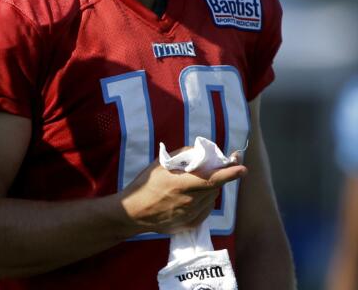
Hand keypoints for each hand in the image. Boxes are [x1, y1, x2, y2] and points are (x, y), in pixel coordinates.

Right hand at [119, 155, 246, 234]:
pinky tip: (192, 196)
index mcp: (182, 184)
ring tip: (195, 183)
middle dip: (218, 176)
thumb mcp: (160, 165)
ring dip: (210, 188)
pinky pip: (206, 209)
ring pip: (211, 198)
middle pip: (215, 187)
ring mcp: (191, 214)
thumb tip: (200, 152)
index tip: (243, 168)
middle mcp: (189, 201)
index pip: (213, 179)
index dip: (230, 173)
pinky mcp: (191, 224)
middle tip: (214, 168)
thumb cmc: (145, 185)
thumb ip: (181, 156)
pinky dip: (204, 200)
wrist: (134, 212)